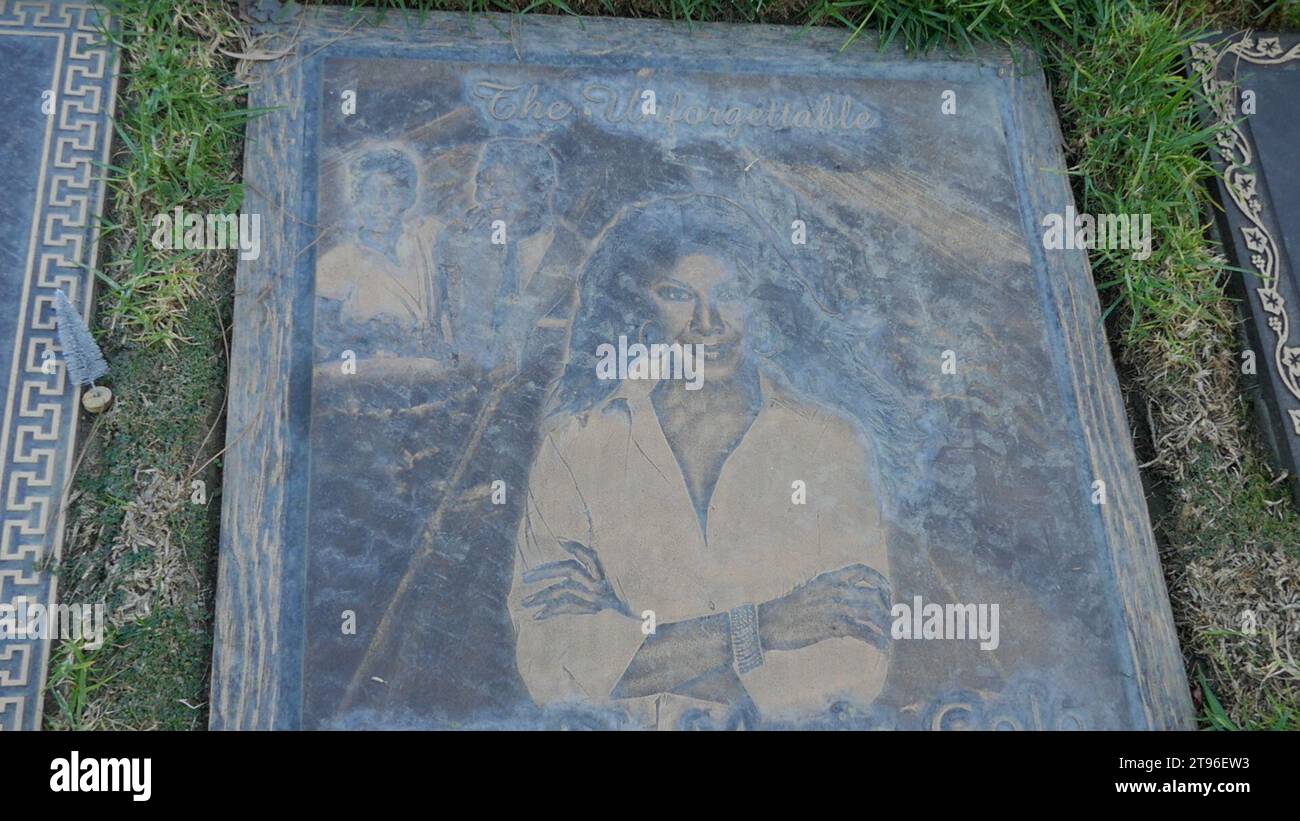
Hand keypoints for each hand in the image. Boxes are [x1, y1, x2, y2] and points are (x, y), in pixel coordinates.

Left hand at [520, 539, 631, 619]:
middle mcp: (600, 584)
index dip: (575, 546)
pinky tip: (538, 615)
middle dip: (545, 572)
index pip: (589, 555)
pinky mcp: (591, 612)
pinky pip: (567, 609)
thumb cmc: (625, 601)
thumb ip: (595, 568)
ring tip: (526, 601)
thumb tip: (568, 547)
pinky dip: (551, 611)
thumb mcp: (615, 581)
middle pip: (569, 570)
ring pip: (564, 590)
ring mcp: (595, 599)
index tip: (560, 540)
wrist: (638, 626)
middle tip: (525, 577)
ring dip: (542, 595)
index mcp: (606, 573)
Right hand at [758, 564, 890, 651]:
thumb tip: (851, 623)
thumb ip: (831, 599)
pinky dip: (877, 640)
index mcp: (829, 578)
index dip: (878, 580)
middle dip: (886, 610)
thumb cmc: (789, 611)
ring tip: (890, 636)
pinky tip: (882, 647)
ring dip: (886, 626)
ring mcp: (834, 606)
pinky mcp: (832, 625)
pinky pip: (863, 632)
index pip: (861, 570)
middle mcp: (835, 589)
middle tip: (889, 622)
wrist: (769, 622)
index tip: (887, 592)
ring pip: (873, 613)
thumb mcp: (810, 593)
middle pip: (873, 595)